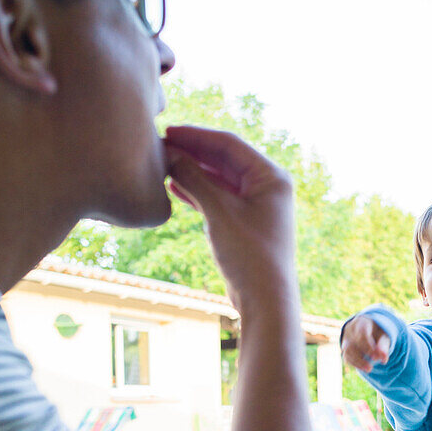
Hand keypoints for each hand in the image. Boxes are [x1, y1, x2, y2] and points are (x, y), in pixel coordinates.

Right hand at [163, 126, 294, 310]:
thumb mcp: (218, 212)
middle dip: (192, 152)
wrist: (265, 300)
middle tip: (160, 145)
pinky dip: (198, 191)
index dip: (196, 136)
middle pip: (224, 159)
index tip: (167, 130)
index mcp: (271, 176)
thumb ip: (194, 179)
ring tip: (162, 163)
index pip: (229, 144)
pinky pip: (218, 197)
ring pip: (219, 178)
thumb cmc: (249, 255)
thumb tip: (170, 154)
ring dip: (192, 170)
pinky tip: (174, 185)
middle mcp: (267, 186)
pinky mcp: (245, 222)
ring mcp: (257, 205)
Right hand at [341, 316, 390, 370]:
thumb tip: (383, 359)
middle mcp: (350, 330)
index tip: (376, 355)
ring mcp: (346, 340)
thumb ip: (383, 346)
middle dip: (364, 352)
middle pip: (353, 342)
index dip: (368, 345)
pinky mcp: (345, 350)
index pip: (362, 333)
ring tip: (369, 369)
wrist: (369, 330)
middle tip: (376, 360)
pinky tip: (364, 369)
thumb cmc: (377, 333)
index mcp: (361, 322)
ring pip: (348, 351)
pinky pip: (347, 357)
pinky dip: (355, 364)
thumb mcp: (383, 336)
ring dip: (358, 361)